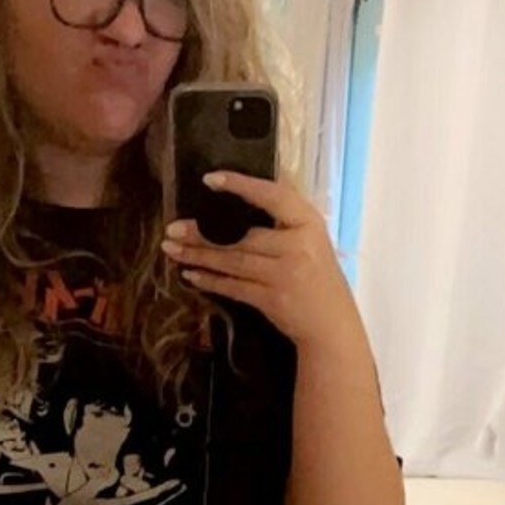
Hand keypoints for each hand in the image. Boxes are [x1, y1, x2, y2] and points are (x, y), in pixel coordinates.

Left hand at [162, 172, 360, 350]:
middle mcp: (297, 245)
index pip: (272, 196)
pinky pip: (234, 287)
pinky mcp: (272, 300)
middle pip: (243, 235)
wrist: (332, 325)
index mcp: (309, 222)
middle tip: (173, 228)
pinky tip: (191, 275)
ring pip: (234, 261)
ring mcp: (285, 274)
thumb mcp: (312, 240)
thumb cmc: (319, 278)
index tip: (210, 179)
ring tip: (172, 249)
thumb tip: (249, 191)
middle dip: (204, 233)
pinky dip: (211, 281)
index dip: (241, 186)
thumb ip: (285, 219)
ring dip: (200, 256)